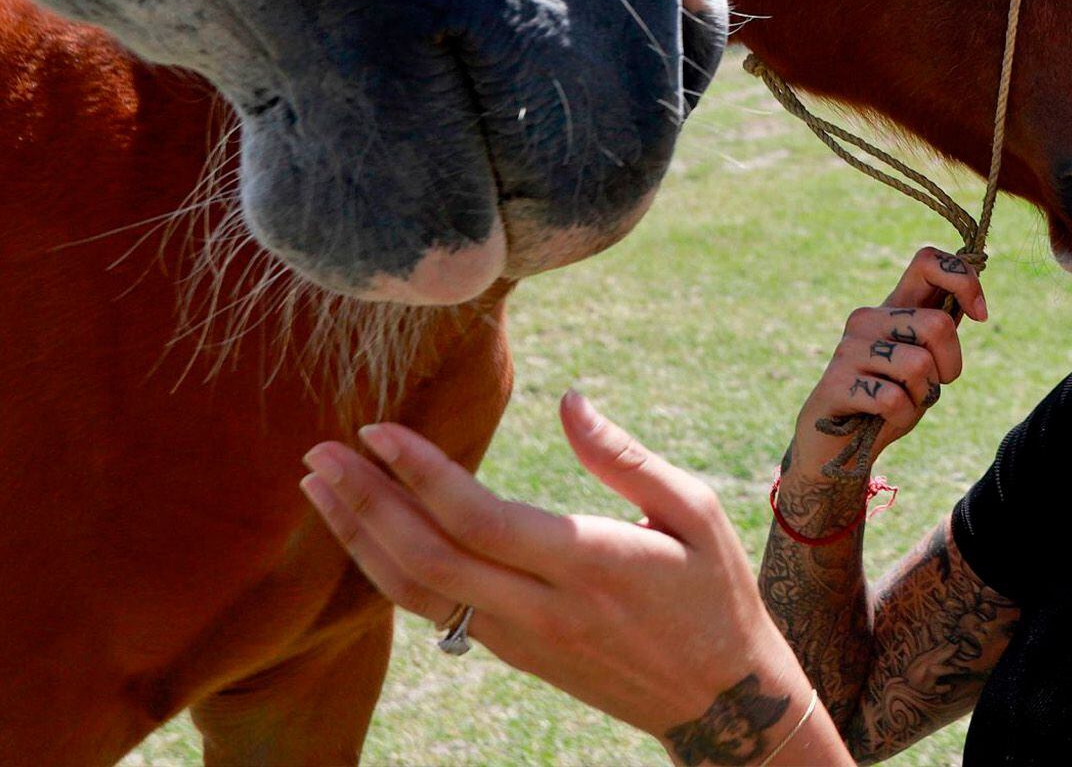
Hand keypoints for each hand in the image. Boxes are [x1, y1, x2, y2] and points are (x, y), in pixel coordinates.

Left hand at [298, 393, 836, 763]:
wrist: (722, 699)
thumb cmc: (716, 592)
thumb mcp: (696, 513)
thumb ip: (625, 459)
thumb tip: (568, 401)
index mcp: (591, 563)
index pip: (481, 520)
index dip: (420, 474)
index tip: (377, 430)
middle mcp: (544, 607)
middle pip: (429, 557)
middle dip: (365, 502)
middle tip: (319, 452)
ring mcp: (521, 639)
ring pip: (418, 592)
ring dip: (360, 536)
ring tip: (320, 486)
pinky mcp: (513, 654)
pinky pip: (433, 611)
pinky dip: (387, 570)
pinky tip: (364, 533)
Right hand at [788, 246, 987, 475]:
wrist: (838, 444)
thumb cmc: (888, 400)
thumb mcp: (924, 361)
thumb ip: (940, 333)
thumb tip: (972, 300)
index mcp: (893, 306)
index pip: (928, 261)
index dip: (964, 280)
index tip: (981, 315)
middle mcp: (868, 318)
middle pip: (938, 324)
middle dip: (950, 366)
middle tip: (930, 386)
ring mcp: (850, 348)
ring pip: (920, 365)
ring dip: (922, 396)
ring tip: (900, 402)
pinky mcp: (837, 382)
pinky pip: (895, 399)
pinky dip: (901, 416)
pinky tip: (882, 418)